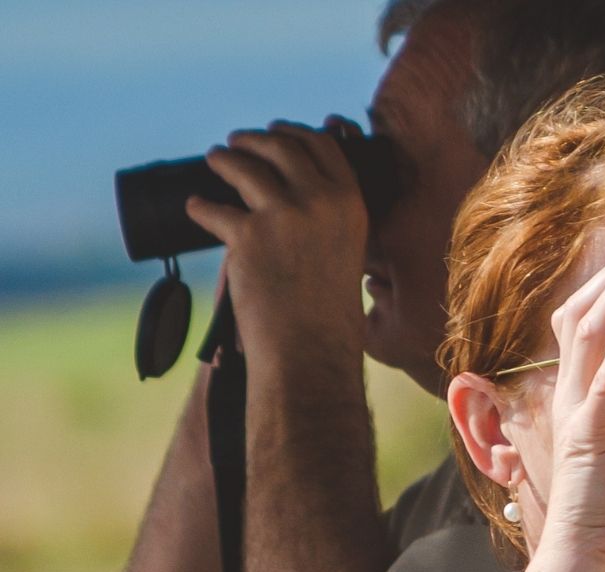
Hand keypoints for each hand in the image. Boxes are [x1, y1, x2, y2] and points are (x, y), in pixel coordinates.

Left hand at [185, 117, 371, 371]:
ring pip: (243, 166)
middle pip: (280, 146)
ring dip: (224, 158)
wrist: (311, 345)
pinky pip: (212, 209)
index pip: (322, 145)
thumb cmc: (328, 308)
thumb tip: (289, 188)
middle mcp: (321, 201)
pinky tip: (193, 207)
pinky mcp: (248, 234)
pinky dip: (199, 207)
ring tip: (215, 159)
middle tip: (235, 143)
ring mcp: (285, 214)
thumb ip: (328, 216)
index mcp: (350, 203)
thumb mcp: (346, 249)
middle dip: (253, 139)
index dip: (294, 132)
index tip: (276, 131)